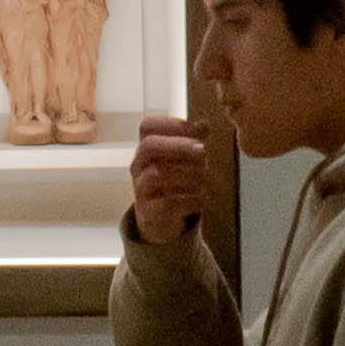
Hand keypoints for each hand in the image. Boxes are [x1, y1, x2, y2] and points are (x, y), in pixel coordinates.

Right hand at [130, 114, 213, 246]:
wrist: (159, 221)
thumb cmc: (173, 182)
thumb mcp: (181, 161)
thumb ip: (193, 141)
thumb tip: (204, 124)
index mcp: (146, 149)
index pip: (148, 126)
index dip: (172, 124)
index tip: (195, 130)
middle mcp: (139, 167)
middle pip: (149, 147)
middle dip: (179, 146)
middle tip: (203, 150)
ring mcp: (141, 190)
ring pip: (157, 175)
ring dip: (188, 174)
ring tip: (205, 177)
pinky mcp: (149, 214)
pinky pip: (167, 204)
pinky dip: (190, 199)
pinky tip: (203, 198)